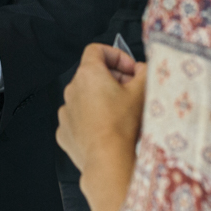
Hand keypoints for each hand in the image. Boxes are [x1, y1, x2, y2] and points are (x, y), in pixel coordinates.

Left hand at [58, 43, 145, 210]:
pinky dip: (92, 120)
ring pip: (85, 98)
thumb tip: (143, 68)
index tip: (131, 69)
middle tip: (132, 91)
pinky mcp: (65, 132)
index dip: (117, 56)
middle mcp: (71, 90)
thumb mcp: (143, 91)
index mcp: (88, 74)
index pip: (97, 50)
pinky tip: (109, 129)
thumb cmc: (123, 126)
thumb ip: (146, 72)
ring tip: (121, 113)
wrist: (108, 161)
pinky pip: (79, 119)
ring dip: (102, 100)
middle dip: (113, 80)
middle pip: (92, 75)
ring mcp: (66, 112)